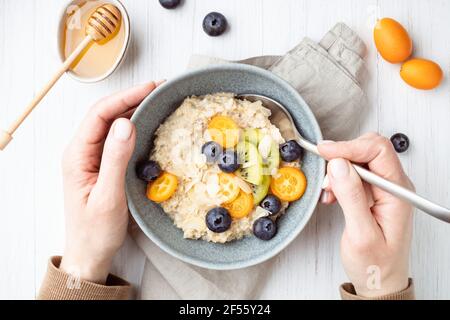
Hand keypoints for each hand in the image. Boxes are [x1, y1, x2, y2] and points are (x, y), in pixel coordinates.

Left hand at [60, 82, 159, 283]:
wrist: (89, 253)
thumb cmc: (96, 231)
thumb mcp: (108, 197)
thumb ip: (115, 159)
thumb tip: (126, 123)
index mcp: (77, 156)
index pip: (100, 115)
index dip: (125, 97)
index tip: (150, 88)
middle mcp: (81, 152)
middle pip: (105, 115)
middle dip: (131, 98)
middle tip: (159, 90)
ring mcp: (91, 158)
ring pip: (112, 125)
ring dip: (133, 110)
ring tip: (157, 101)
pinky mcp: (102, 165)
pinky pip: (117, 139)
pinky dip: (133, 127)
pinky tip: (148, 124)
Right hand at [318, 133, 413, 296]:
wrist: (379, 280)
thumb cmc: (375, 264)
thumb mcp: (361, 234)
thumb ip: (351, 197)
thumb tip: (339, 165)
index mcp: (397, 193)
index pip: (377, 151)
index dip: (349, 147)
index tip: (325, 152)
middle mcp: (393, 186)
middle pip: (369, 149)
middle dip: (343, 156)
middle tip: (326, 174)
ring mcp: (383, 189)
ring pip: (358, 160)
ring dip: (338, 170)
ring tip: (329, 192)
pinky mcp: (372, 193)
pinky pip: (353, 174)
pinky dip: (338, 180)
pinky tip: (332, 195)